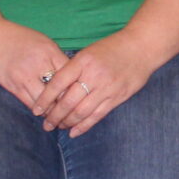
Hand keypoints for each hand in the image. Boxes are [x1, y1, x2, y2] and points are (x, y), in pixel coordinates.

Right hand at [0, 22, 73, 114]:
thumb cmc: (17, 37)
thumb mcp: (42, 41)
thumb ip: (56, 57)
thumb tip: (72, 75)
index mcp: (49, 51)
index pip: (71, 74)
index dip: (79, 86)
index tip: (84, 94)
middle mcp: (39, 65)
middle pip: (61, 91)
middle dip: (70, 103)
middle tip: (77, 112)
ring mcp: (25, 77)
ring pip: (46, 102)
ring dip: (55, 112)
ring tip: (63, 119)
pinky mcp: (13, 86)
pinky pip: (31, 104)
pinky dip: (40, 111)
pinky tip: (46, 115)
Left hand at [37, 32, 156, 137]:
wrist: (142, 47)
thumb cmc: (113, 48)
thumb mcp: (89, 52)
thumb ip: (74, 69)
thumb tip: (56, 89)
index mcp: (83, 61)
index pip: (58, 83)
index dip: (45, 99)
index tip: (36, 110)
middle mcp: (93, 75)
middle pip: (68, 101)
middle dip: (54, 116)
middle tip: (46, 124)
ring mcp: (106, 87)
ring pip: (81, 112)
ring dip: (67, 122)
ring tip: (59, 127)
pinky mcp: (117, 97)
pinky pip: (97, 115)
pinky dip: (84, 126)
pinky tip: (74, 132)